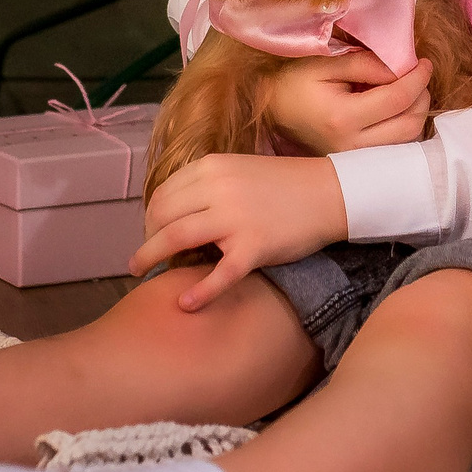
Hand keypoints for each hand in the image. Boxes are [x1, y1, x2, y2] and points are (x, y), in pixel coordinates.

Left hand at [127, 152, 349, 308]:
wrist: (331, 193)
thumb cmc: (286, 184)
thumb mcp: (240, 169)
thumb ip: (208, 185)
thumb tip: (173, 211)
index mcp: (213, 167)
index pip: (163, 193)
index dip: (151, 216)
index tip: (152, 232)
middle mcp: (218, 189)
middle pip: (162, 216)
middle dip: (147, 238)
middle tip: (146, 255)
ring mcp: (235, 218)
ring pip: (176, 238)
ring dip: (149, 257)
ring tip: (139, 272)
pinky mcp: (254, 247)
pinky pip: (219, 274)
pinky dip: (199, 292)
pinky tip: (185, 303)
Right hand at [262, 50, 431, 153]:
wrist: (271, 113)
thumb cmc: (294, 84)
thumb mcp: (324, 64)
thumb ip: (364, 64)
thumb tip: (401, 66)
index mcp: (342, 118)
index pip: (398, 99)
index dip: (417, 78)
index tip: (423, 61)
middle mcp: (352, 146)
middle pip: (410, 124)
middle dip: (421, 95)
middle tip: (416, 74)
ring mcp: (355, 160)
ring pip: (408, 140)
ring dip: (416, 112)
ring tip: (406, 89)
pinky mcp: (357, 164)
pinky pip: (395, 148)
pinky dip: (404, 126)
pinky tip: (395, 109)